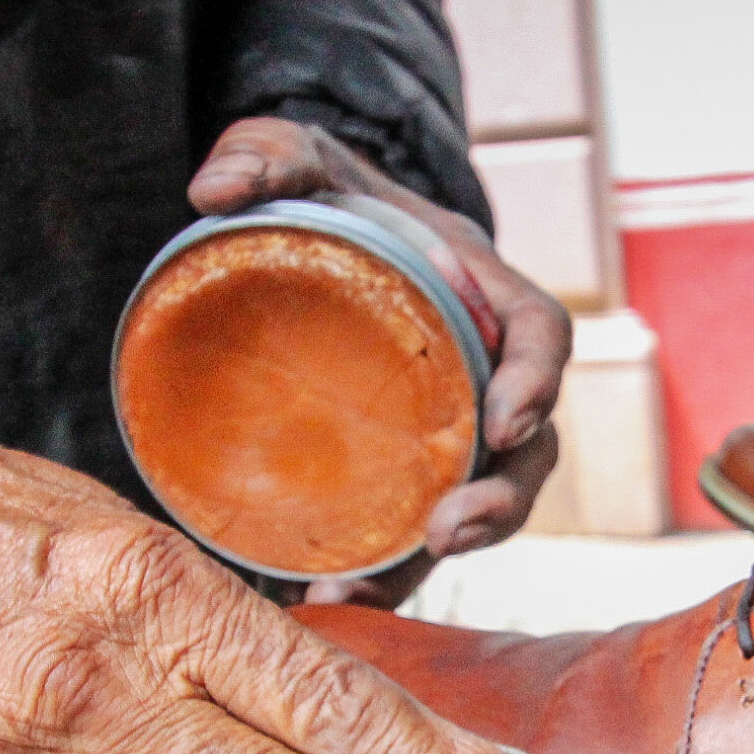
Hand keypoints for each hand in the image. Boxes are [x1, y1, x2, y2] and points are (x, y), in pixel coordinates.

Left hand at [188, 117, 568, 607]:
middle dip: (501, 502)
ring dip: (438, 558)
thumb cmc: (332, 194)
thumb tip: (212, 193)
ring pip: (477, 506)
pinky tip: (323, 599)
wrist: (322, 236)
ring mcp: (448, 430)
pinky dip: (381, 572)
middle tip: (452, 534)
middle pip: (527, 451)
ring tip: (367, 588)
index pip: (542, 337)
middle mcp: (483, 373)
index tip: (509, 420)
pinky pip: (410, 532)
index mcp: (484, 293)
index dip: (538, 383)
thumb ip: (268, 154)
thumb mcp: (301, 155)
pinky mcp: (404, 471)